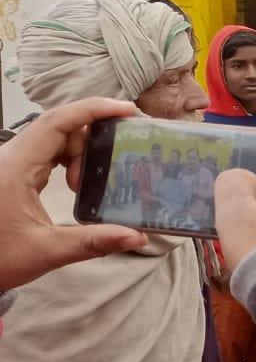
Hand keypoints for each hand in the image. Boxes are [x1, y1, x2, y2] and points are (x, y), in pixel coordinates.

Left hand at [0, 97, 148, 289]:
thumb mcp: (46, 251)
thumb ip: (94, 242)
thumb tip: (137, 237)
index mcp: (16, 167)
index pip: (58, 122)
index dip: (93, 110)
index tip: (127, 110)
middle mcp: (12, 158)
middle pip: (60, 127)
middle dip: (93, 136)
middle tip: (122, 152)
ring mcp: (11, 164)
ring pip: (54, 140)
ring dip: (81, 152)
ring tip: (97, 179)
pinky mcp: (12, 174)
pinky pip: (46, 154)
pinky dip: (69, 161)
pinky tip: (80, 183)